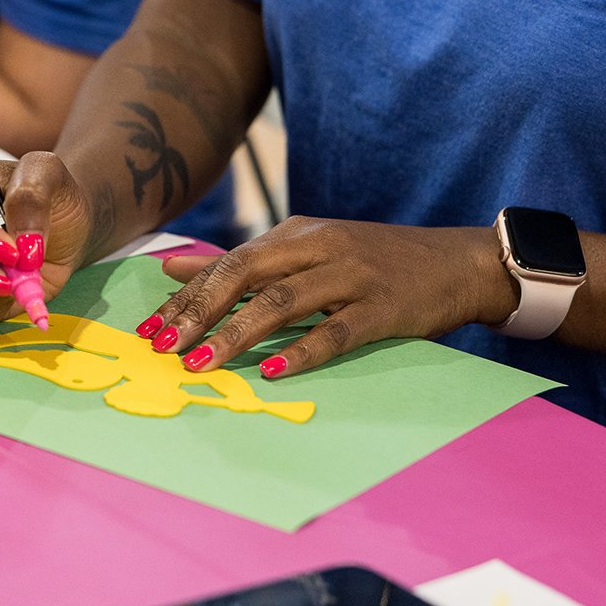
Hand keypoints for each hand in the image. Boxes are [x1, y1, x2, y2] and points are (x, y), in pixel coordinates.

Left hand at [137, 216, 516, 377]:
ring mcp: (351, 276)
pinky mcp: (382, 307)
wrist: (456, 260)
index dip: (186, 298)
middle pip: (245, 275)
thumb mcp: (307, 250)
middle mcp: (318, 248)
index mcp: (296, 234)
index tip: (150, 329)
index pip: (228, 263)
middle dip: (199, 312)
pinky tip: (273, 372)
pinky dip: (302, 352)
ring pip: (282, 303)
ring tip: (202, 363)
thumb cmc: (374, 260)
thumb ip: (242, 261)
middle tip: (164, 347)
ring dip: (237, 334)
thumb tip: (174, 267)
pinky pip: (336, 331)